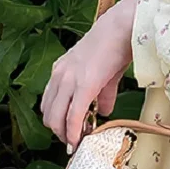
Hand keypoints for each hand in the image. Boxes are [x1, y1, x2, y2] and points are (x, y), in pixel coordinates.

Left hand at [41, 0, 137, 150]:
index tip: (69, 131)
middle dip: (59, 131)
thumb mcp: (103, 72)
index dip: (57, 120)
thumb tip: (104, 111)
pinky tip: (79, 139)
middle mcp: (59, 76)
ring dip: (65, 133)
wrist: (121, 28)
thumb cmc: (114, 44)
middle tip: (74, 140)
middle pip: (48, 114)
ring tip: (78, 140)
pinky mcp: (83, 86)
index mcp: (61, 71)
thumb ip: (102, 93)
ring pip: (56, 118)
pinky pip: (73, 116)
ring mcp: (69, 80)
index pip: (50, 102)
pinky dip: (74, 131)